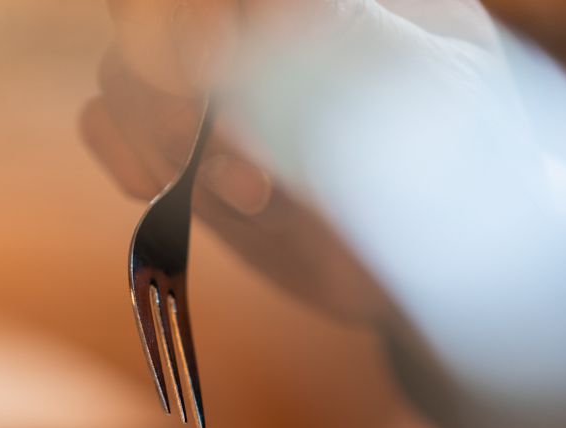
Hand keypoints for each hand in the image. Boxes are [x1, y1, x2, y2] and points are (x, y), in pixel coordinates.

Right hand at [80, 1, 498, 327]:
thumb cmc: (458, 182)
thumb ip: (356, 57)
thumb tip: (260, 28)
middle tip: (217, 142)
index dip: (200, 9)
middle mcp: (262, 26)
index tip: (216, 58)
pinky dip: (119, 149)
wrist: (430, 265)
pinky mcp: (190, 149)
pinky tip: (158, 187)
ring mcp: (218, 89)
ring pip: (124, 66)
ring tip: (249, 196)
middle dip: (168, 70)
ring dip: (161, 132)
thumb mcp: (442, 108)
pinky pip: (107, 120)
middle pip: (150, 6)